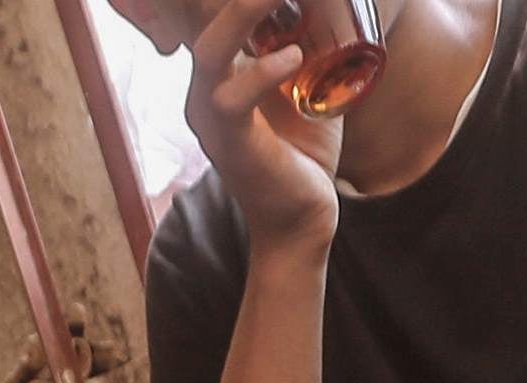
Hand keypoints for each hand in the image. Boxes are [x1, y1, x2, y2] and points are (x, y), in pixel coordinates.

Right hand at [182, 12, 343, 248]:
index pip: (206, 9)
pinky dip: (263, 72)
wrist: (301, 217)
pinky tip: (295, 57)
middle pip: (196, 15)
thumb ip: (311, 43)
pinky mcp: (228, 141)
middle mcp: (206, 85)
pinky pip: (232, 98)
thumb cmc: (304, 151)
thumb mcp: (311, 84)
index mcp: (220, 68)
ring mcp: (210, 113)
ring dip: (243, 13)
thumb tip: (330, 3)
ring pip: (211, 49)